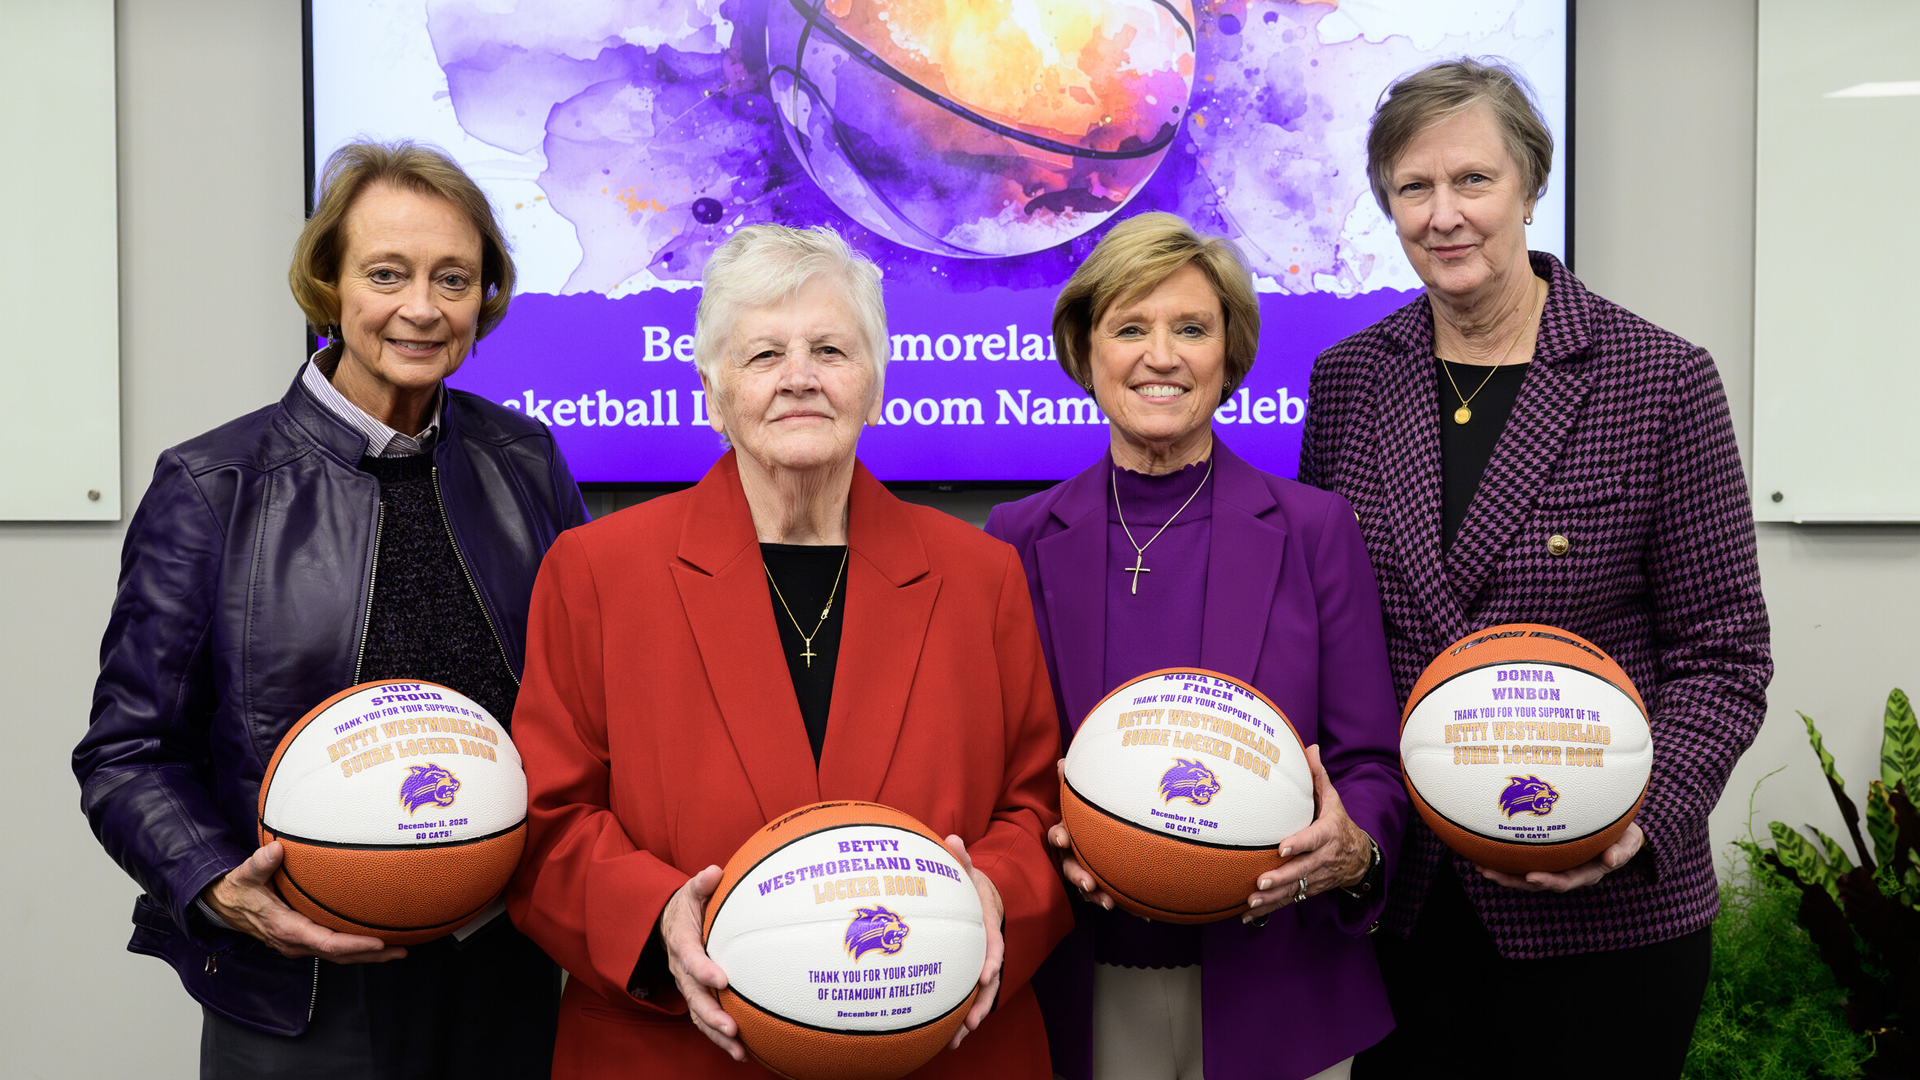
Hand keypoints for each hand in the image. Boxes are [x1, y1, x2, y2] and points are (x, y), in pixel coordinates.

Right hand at [200, 841, 405, 962]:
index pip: (325, 942)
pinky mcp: (303, 940)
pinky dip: (356, 948)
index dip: (353, 944)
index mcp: (286, 928)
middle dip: (371, 955)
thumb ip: (259, 863)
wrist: (224, 906)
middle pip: (339, 954)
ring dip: (368, 955)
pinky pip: (333, 948)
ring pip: (338, 955)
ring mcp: (300, 944)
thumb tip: (276, 850)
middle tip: (401, 949)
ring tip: (399, 949)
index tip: (378, 942)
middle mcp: (295, 942)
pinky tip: (376, 941)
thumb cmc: (239, 890)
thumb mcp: (244, 875)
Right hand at [660, 866, 742, 1061]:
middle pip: (694, 997)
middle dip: (712, 1015)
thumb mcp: (690, 891)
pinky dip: (720, 1037)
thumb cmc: (686, 907)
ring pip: (699, 1015)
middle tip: (732, 1028)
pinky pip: (705, 1020)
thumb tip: (714, 872)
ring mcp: (687, 986)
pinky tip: (743, 1052)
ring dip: (717, 1034)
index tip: (722, 980)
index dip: (703, 969)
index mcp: (681, 943)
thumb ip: (702, 884)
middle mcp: (681, 970)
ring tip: (740, 1051)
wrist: (666, 925)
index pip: (690, 957)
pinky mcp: (696, 996)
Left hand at [943, 835, 1004, 1050]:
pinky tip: (945, 1037)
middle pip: (989, 981)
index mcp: (988, 926)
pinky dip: (958, 1016)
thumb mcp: (967, 869)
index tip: (988, 973)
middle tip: (971, 1023)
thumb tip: (953, 839)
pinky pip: (965, 996)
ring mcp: (979, 964)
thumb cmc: (969, 883)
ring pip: (978, 996)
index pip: (994, 943)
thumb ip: (961, 858)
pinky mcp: (967, 973)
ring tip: (956, 1040)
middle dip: (981, 1003)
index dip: (992, 958)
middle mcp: (987, 950)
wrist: (981, 895)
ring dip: (969, 1018)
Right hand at [1050, 760, 1114, 910]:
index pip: (1057, 835)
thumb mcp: (1080, 799)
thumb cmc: (1087, 815)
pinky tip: (1143, 914)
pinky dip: (1125, 904)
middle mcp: (1072, 855)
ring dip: (1096, 895)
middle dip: (1077, 876)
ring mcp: (1085, 871)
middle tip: (1087, 883)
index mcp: (1067, 834)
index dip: (1059, 837)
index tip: (1065, 840)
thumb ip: (1071, 784)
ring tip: (1108, 903)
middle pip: (1069, 867)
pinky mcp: (1102, 884)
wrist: (1105, 836)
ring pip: (1087, 886)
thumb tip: (1062, 761)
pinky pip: (1111, 894)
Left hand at [1244, 745, 1371, 921]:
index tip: (1282, 848)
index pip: (1314, 839)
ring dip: (1273, 898)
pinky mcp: (1309, 890)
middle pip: (1303, 870)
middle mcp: (1323, 859)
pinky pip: (1289, 901)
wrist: (1361, 859)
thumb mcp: (1333, 801)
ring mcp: (1316, 877)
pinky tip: (1248, 915)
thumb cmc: (1339, 824)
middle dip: (1282, 877)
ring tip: (1252, 901)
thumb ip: (1319, 778)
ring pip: (1295, 890)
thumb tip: (1310, 748)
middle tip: (1261, 881)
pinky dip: (1269, 909)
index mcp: (1328, 834)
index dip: (1300, 844)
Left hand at [1477, 823, 1643, 891]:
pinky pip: (1525, 861)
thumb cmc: (1624, 835)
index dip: (1549, 881)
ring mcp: (1556, 866)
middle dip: (1513, 880)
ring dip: (1504, 873)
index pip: (1566, 881)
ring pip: (1526, 874)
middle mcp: (1568, 873)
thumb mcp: (1630, 841)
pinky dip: (1507, 860)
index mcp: (1587, 872)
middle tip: (1490, 873)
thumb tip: (1611, 859)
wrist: (1619, 830)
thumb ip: (1623, 850)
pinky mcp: (1547, 857)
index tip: (1531, 876)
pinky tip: (1487, 853)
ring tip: (1481, 867)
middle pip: (1538, 882)